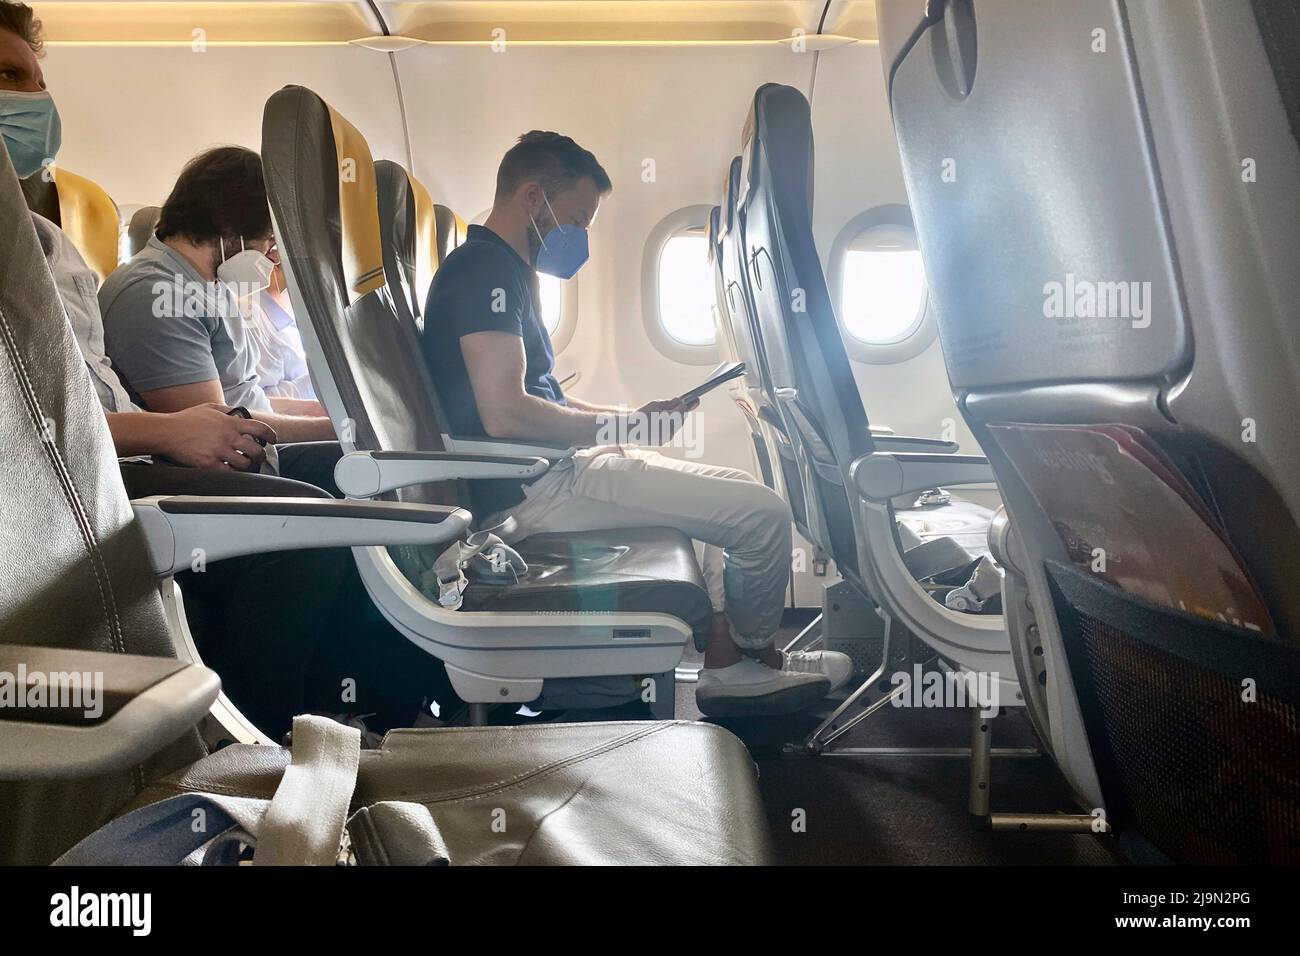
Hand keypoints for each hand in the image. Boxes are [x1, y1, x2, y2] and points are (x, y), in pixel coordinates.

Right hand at [159, 403, 277, 470]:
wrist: (167, 431)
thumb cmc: (186, 419)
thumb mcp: (209, 408)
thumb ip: (227, 411)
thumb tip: (239, 414)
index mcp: (230, 423)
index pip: (260, 428)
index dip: (271, 435)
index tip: (272, 440)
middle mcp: (228, 437)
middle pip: (257, 450)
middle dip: (260, 455)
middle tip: (258, 457)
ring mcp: (219, 451)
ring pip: (245, 464)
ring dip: (247, 465)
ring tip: (244, 465)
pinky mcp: (209, 464)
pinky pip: (229, 473)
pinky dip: (233, 473)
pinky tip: (230, 470)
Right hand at [635, 397, 697, 443]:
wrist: (628, 431)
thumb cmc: (640, 415)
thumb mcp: (654, 405)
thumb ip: (668, 403)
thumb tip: (680, 400)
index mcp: (667, 419)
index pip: (682, 410)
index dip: (689, 404)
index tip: (696, 399)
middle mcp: (669, 430)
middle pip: (681, 419)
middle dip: (683, 411)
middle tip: (689, 403)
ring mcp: (666, 437)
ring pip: (676, 426)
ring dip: (677, 418)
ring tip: (677, 411)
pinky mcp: (662, 441)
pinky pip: (671, 431)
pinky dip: (671, 425)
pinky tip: (668, 420)